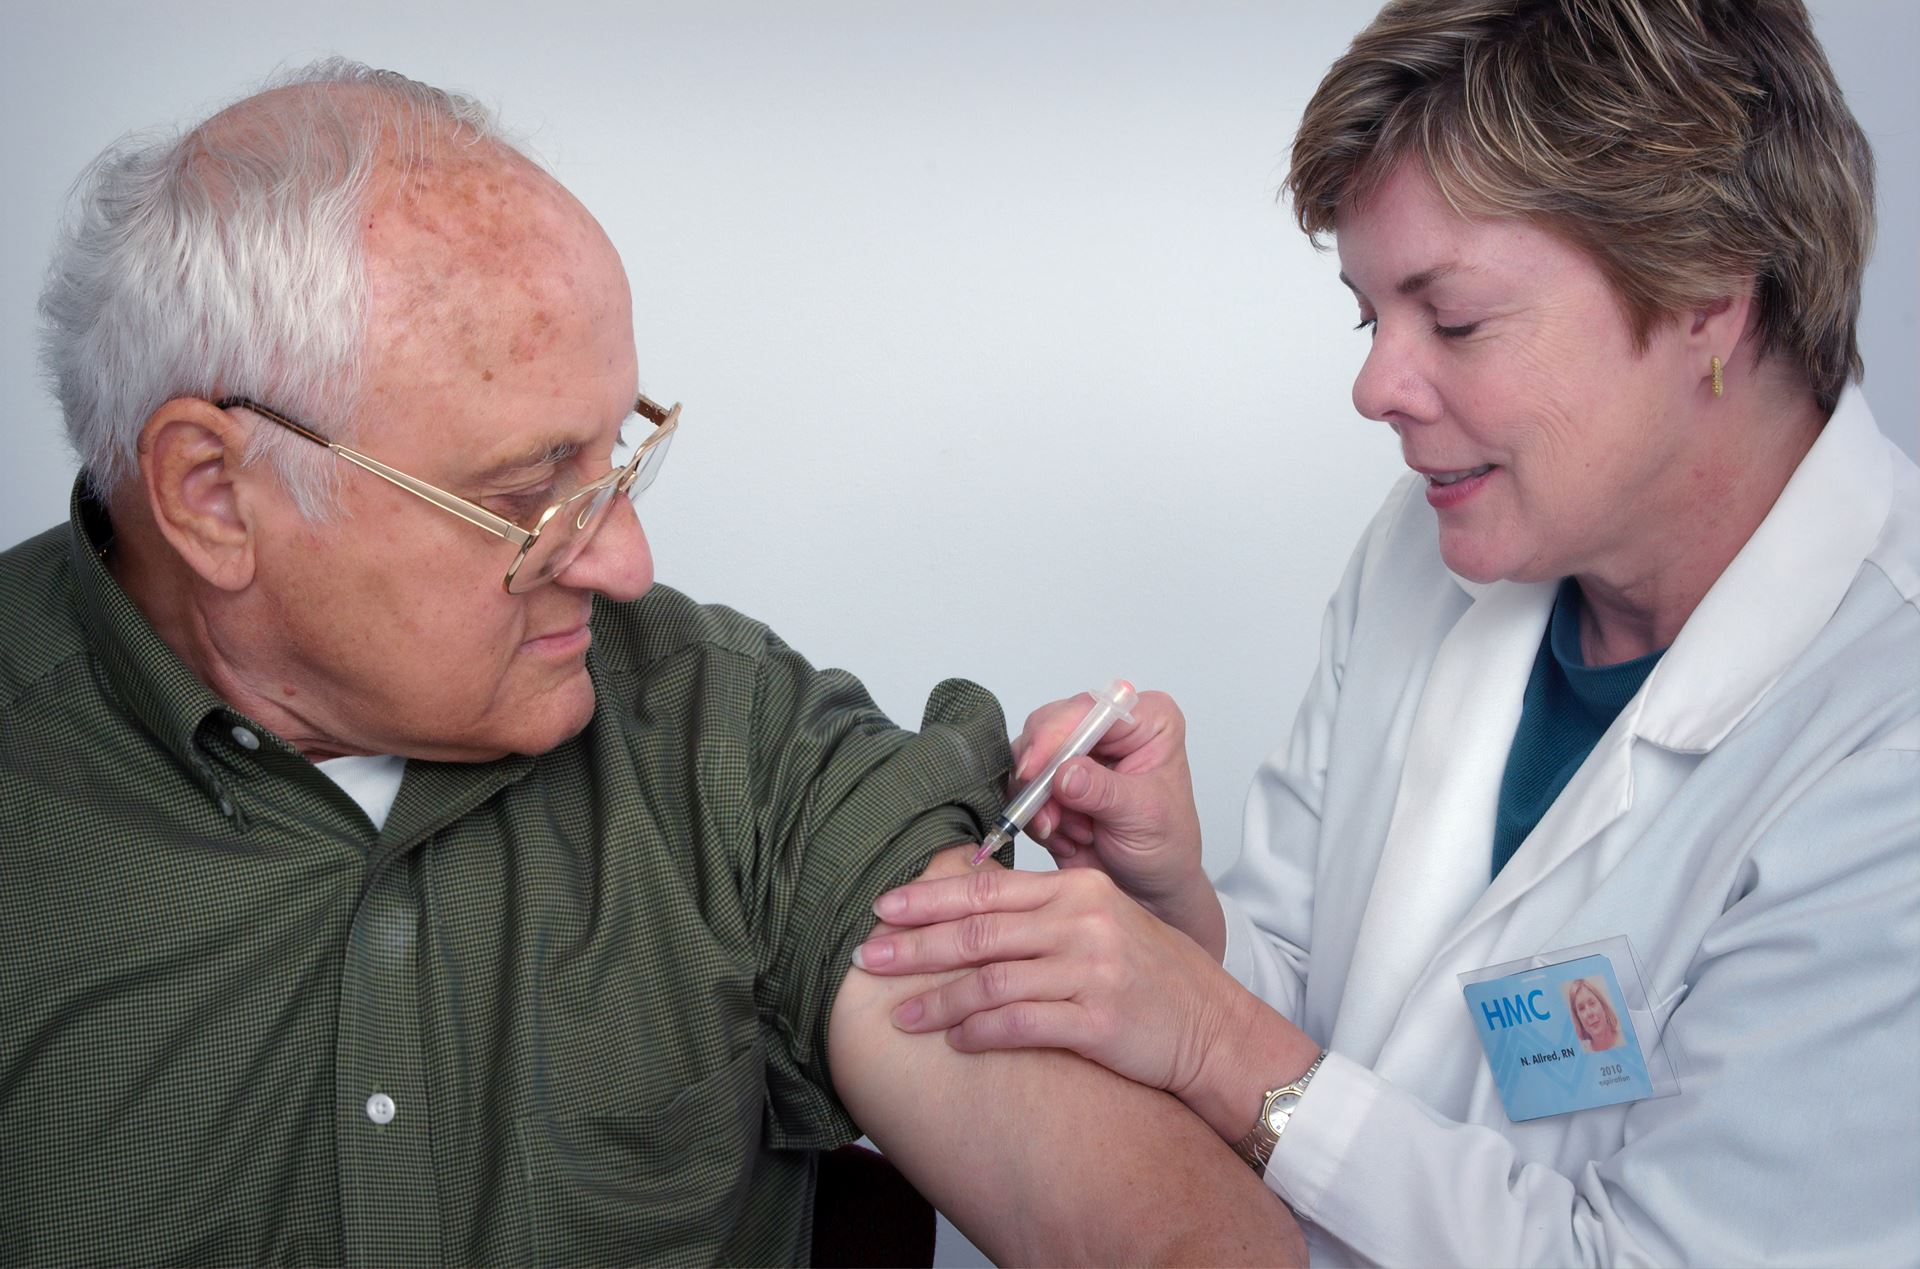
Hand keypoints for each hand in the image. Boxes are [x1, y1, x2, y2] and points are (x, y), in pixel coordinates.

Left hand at [854, 867, 1242, 1100]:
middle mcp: (1083, 922)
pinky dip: (980, 1033)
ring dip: (938, 1000)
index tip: (883, 908)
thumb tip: (970, 903)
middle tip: (868, 957)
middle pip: (979, 930)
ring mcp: (1091, 970)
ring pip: (991, 980)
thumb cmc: (1153, 976)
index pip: (988, 887)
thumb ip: (1045, 910)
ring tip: (902, 1016)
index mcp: (1078, 889)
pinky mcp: (1099, 1020)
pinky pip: (1022, 1024)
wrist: (1213, 1027)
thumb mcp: (1103, 921)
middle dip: (915, 946)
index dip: (930, 898)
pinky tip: (955, 1042)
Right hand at [1013, 690, 1221, 953]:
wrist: (1149, 889)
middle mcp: (1107, 728)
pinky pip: (1020, 787)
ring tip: (1069, 832)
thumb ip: (1103, 792)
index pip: (1091, 708)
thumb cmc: (1165, 847)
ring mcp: (1076, 753)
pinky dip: (1034, 817)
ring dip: (1039, 802)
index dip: (1057, 734)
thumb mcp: (1143, 817)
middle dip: (1042, 774)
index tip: (1036, 769)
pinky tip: (1065, 837)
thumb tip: (1065, 773)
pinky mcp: (1050, 779)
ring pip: (1028, 756)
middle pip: (1049, 725)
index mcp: (1146, 720)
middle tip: (1048, 814)